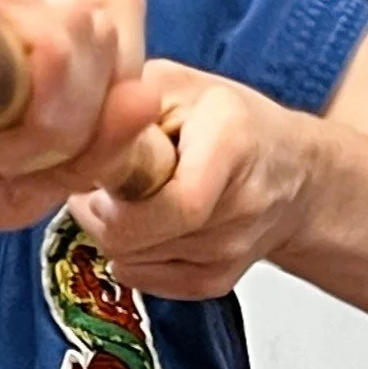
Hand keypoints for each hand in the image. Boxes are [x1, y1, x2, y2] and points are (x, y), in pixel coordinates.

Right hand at [0, 0, 163, 261]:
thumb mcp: (18, 188)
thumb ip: (92, 150)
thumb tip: (151, 101)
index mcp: (19, 26)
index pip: (120, 27)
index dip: (111, 103)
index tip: (47, 159)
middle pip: (112, 20)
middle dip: (89, 114)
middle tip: (17, 159)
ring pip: (81, 23)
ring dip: (59, 115)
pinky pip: (28, 19)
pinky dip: (29, 99)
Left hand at [70, 61, 316, 299]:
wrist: (293, 174)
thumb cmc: (232, 123)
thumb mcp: (181, 85)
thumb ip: (129, 100)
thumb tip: (74, 131)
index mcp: (231, 143)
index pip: (173, 203)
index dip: (117, 199)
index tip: (98, 176)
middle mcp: (240, 206)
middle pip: (137, 240)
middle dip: (102, 215)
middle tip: (103, 187)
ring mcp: (231, 252)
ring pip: (132, 263)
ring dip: (115, 233)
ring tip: (134, 199)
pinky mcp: (217, 282)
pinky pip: (145, 282)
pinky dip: (132, 255)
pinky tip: (147, 225)